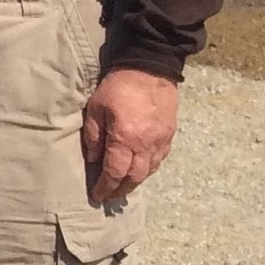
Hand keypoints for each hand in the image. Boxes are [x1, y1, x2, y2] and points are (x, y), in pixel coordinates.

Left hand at [80, 66, 178, 206]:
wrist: (150, 68)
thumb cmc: (118, 87)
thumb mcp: (96, 108)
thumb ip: (94, 136)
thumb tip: (94, 159)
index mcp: (125, 139)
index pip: (115, 172)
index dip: (106, 187)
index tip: (98, 196)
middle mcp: (146, 145)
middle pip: (134, 177)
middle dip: (121, 190)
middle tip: (110, 196)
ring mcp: (161, 140)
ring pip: (149, 171)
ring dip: (135, 182)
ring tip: (124, 186)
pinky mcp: (169, 134)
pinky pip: (160, 159)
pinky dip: (148, 169)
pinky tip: (140, 169)